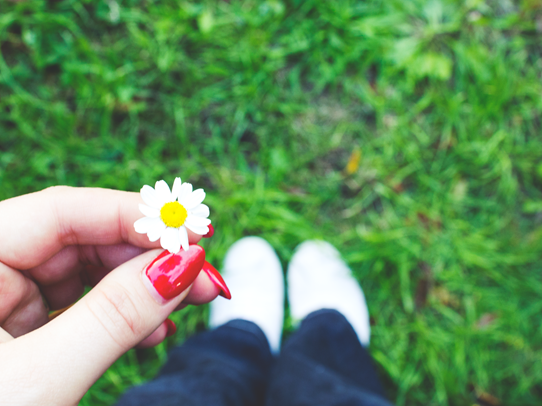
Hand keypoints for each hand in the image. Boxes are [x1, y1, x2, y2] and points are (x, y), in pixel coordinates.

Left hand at [0, 186, 221, 404]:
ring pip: (86, 272)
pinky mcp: (19, 328)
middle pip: (80, 239)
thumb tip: (183, 267)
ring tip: (184, 305)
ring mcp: (1, 300)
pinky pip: (80, 305)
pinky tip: (151, 329)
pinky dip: (120, 316)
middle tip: (204, 274)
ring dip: (141, 288)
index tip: (194, 230)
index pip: (60, 212)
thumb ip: (112, 318)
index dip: (133, 215)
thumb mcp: (37, 382)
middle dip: (148, 257)